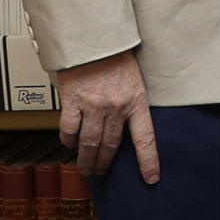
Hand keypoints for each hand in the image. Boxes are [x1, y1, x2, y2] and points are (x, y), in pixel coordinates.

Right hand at [56, 49, 158, 183]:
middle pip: (110, 146)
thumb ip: (131, 104)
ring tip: (85, 167)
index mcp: (136, 102)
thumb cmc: (117, 58)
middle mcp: (116, 107)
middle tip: (101, 173)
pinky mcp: (72, 101)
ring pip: (89, 143)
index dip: (148, 161)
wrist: (94, 39)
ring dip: (86, 159)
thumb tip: (126, 128)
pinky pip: (69, 129)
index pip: (145, 139)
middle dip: (105, 164)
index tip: (151, 179)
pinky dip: (69, 140)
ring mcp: (93, 105)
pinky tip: (70, 144)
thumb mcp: (134, 81)